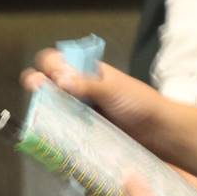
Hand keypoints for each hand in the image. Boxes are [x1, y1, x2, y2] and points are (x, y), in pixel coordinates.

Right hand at [19, 50, 158, 136]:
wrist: (160, 132)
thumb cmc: (140, 103)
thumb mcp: (113, 89)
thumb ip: (87, 84)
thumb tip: (59, 79)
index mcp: (87, 72)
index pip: (59, 61)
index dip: (49, 65)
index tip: (47, 76)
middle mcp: (80, 90)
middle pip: (50, 83)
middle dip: (39, 84)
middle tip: (36, 89)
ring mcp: (82, 112)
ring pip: (54, 107)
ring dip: (44, 109)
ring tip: (38, 115)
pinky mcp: (85, 132)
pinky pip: (64, 129)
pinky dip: (54, 130)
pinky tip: (47, 134)